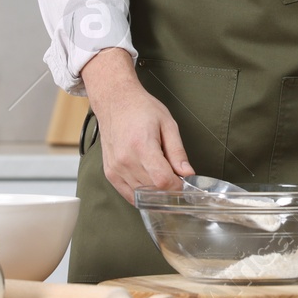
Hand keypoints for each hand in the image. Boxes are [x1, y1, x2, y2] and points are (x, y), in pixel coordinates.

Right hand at [81, 48, 194, 202]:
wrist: (115, 101)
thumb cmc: (141, 109)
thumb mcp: (168, 124)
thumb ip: (177, 151)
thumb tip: (188, 173)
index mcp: (142, 146)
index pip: (162, 180)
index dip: (177, 186)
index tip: (183, 182)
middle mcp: (126, 160)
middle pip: (153, 190)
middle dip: (168, 187)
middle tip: (174, 176)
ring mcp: (116, 169)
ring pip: (142, 195)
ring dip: (155, 191)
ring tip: (160, 174)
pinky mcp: (110, 173)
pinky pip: (128, 194)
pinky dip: (142, 194)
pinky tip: (149, 182)